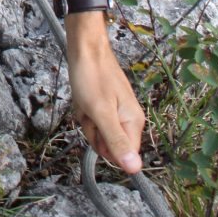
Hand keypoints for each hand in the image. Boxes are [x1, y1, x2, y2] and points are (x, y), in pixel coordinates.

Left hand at [65, 16, 144, 173]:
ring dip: (86, 119)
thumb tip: (135, 169)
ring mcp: (116, 110)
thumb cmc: (92, 76)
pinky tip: (82, 97)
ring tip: (85, 101)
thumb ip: (116, 141)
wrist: (85, 47)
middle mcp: (129, 118)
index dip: (105, 147)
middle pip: (108, 144)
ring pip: (97, 130)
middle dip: (93, 130)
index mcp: (133, 122)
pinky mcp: (106, 103)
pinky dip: (83, 110)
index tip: (97, 128)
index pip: (123, 156)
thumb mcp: (101, 112)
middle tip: (89, 111)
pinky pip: (92, 117)